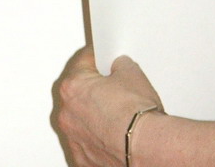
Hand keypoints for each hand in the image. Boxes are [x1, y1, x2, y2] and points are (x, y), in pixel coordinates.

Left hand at [52, 46, 162, 166]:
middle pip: (78, 92)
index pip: (83, 61)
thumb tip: (119, 66)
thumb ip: (119, 64)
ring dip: (93, 115)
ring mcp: (73, 137)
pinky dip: (97, 138)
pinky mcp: (83, 158)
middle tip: (114, 89)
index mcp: (73, 85)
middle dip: (94, 89)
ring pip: (80, 119)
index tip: (102, 58)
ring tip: (117, 115)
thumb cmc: (136, 114)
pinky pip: (87, 142)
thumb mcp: (131, 72)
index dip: (97, 58)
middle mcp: (67, 112)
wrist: (147, 147)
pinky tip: (113, 135)